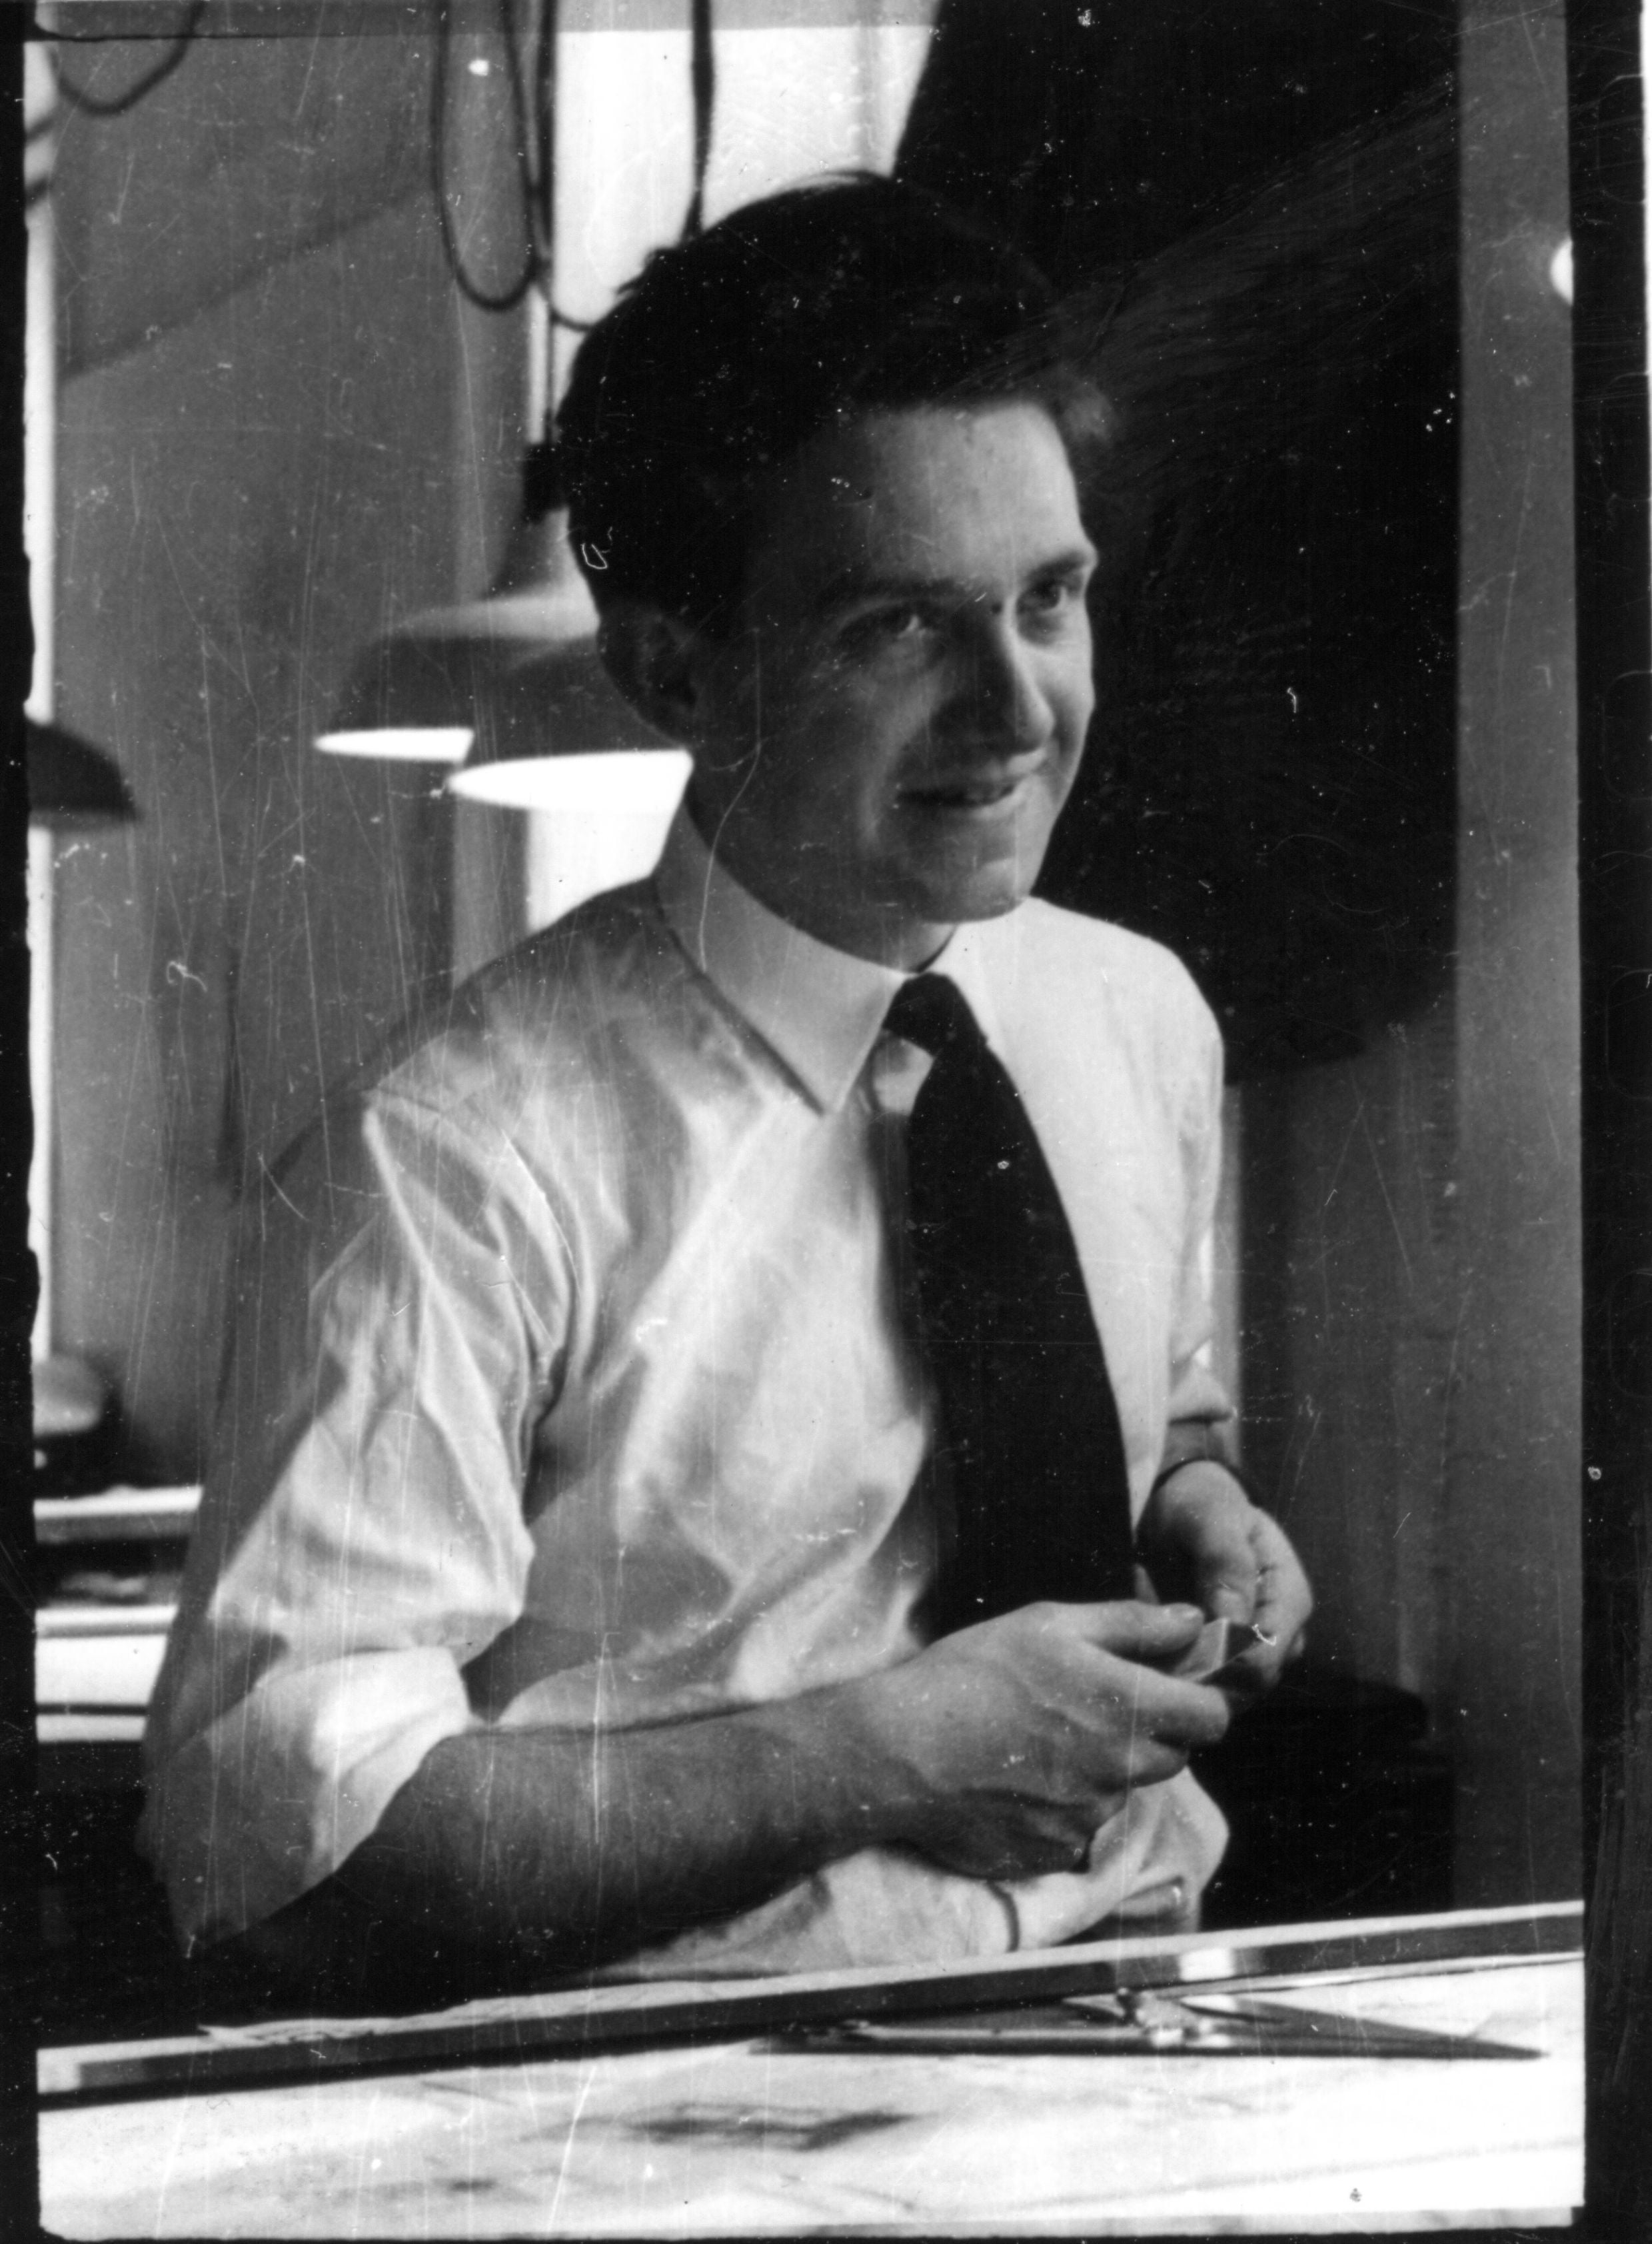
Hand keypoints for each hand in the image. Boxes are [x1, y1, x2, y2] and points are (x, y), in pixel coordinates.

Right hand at [852, 1599, 1231, 1882]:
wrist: (899, 1751)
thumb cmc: (971, 1673)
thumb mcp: (1050, 1623)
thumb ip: (1133, 1624)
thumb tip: (1195, 1622)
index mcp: (1125, 1706)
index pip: (1212, 1717)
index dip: (1202, 1699)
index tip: (1176, 1688)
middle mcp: (1119, 1769)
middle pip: (1174, 1757)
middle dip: (1152, 1732)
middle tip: (1095, 1707)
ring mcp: (1089, 1817)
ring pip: (1124, 1791)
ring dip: (1104, 1769)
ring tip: (1041, 1741)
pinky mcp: (1057, 1852)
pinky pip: (1082, 1828)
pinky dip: (1064, 1806)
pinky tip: (1020, 1779)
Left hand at [1135, 1460, 1312, 1698]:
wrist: (1181, 1512)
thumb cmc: (1200, 1507)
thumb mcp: (1210, 1517)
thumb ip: (1226, 1561)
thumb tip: (1235, 1623)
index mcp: (1290, 1596)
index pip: (1267, 1655)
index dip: (1222, 1659)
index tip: (1174, 1642)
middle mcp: (1282, 1635)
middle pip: (1249, 1685)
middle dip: (1201, 1673)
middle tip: (1152, 1646)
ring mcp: (1256, 1654)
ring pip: (1227, 1694)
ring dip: (1186, 1679)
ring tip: (1149, 1646)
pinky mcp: (1226, 1666)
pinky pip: (1206, 1690)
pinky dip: (1178, 1679)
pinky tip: (1152, 1656)